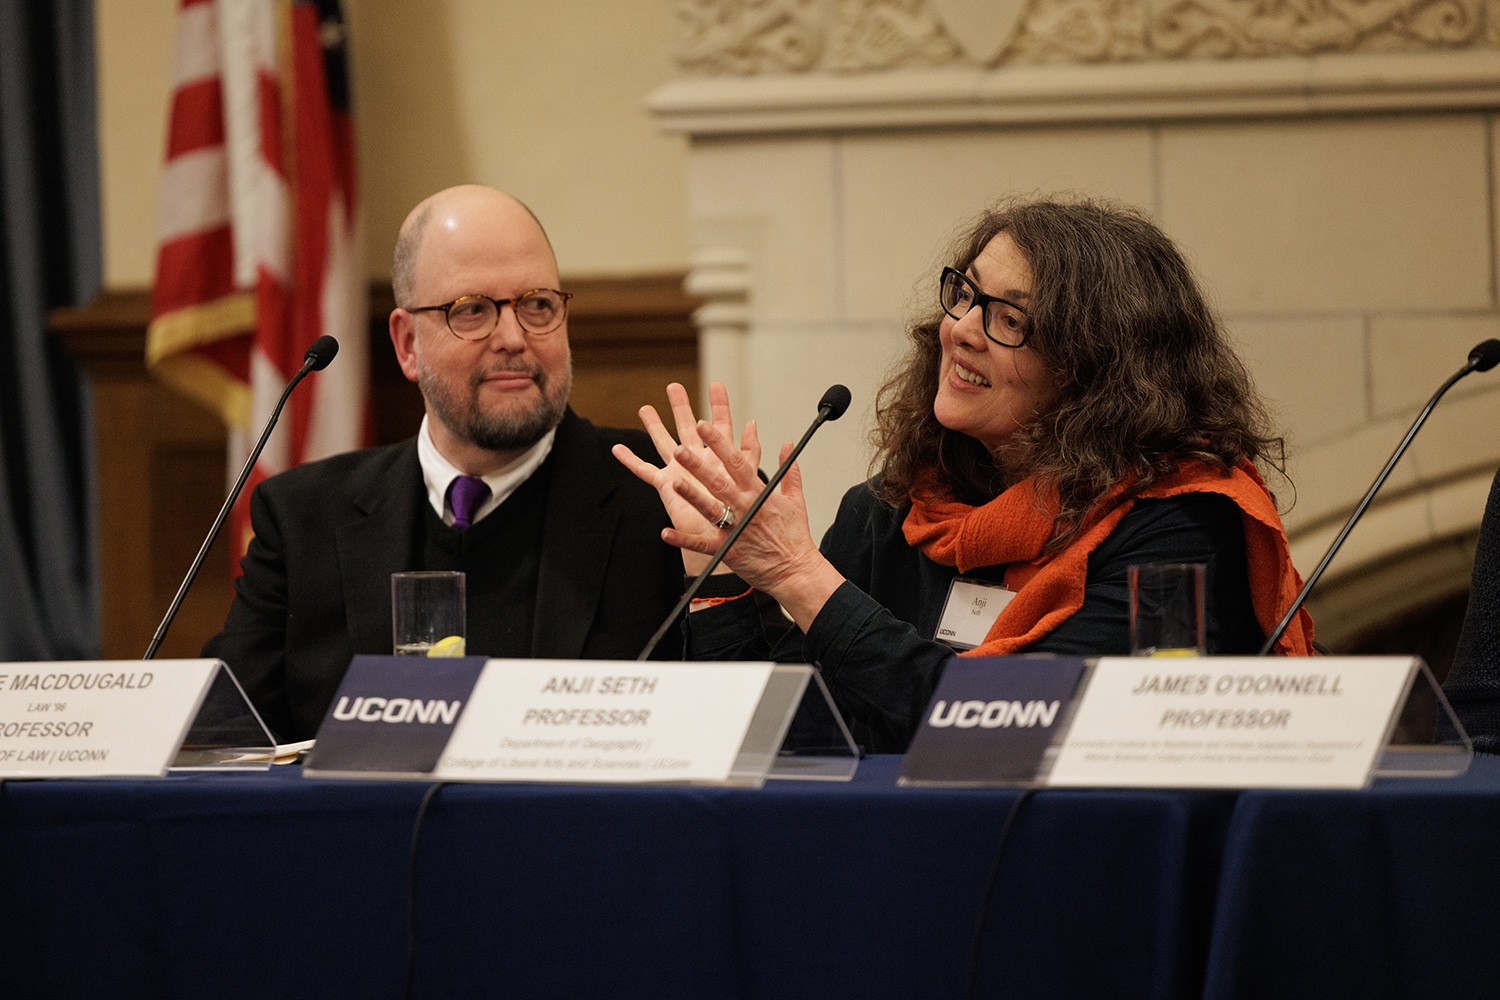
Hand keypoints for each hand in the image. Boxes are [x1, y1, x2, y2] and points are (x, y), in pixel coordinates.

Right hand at [612, 381, 758, 574]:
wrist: (727, 537)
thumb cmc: (742, 513)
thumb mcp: (750, 477)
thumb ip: (750, 452)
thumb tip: (752, 423)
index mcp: (720, 458)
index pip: (720, 426)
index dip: (719, 405)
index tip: (716, 384)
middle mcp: (699, 461)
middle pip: (688, 427)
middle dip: (681, 406)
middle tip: (674, 386)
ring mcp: (681, 472)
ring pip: (665, 442)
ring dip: (654, 426)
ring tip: (645, 408)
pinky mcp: (667, 486)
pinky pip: (645, 471)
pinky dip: (630, 461)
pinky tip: (617, 450)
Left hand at [668, 424, 844, 632]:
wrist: (796, 572)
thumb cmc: (795, 537)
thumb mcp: (796, 500)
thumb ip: (790, 470)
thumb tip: (787, 445)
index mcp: (760, 494)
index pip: (737, 462)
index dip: (719, 443)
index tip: (704, 427)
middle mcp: (746, 509)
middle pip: (718, 482)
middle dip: (698, 465)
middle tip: (680, 450)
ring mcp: (735, 530)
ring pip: (710, 509)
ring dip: (692, 496)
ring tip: (674, 483)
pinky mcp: (727, 551)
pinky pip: (703, 545)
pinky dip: (683, 540)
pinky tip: (666, 533)